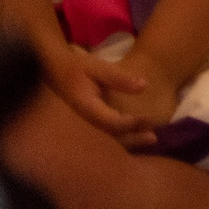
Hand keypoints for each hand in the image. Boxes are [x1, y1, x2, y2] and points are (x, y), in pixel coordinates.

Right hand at [40, 47, 155, 145]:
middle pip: (110, 135)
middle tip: (154, 137)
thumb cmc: (77, 67)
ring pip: (106, 138)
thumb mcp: (98, 67)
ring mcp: (83, 123)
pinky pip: (104, 134)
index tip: (149, 119)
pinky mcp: (86, 122)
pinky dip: (121, 137)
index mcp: (86, 107)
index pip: (111, 122)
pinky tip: (136, 137)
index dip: (131, 123)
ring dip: (129, 141)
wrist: (54, 70)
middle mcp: (84, 120)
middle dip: (133, 138)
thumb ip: (120, 77)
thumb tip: (144, 86)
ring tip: (151, 140)